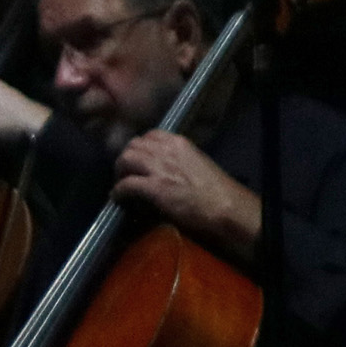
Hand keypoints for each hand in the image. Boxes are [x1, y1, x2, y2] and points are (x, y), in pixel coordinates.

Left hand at [111, 131, 260, 260]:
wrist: (226, 210)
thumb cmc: (216, 193)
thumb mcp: (195, 167)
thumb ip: (176, 164)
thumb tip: (158, 174)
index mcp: (181, 144)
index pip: (150, 136)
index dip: (139, 150)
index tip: (137, 163)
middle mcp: (168, 150)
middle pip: (133, 145)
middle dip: (126, 161)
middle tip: (126, 176)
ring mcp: (160, 167)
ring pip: (125, 159)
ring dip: (120, 174)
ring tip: (122, 187)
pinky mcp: (154, 187)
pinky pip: (126, 185)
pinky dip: (119, 193)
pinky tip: (120, 201)